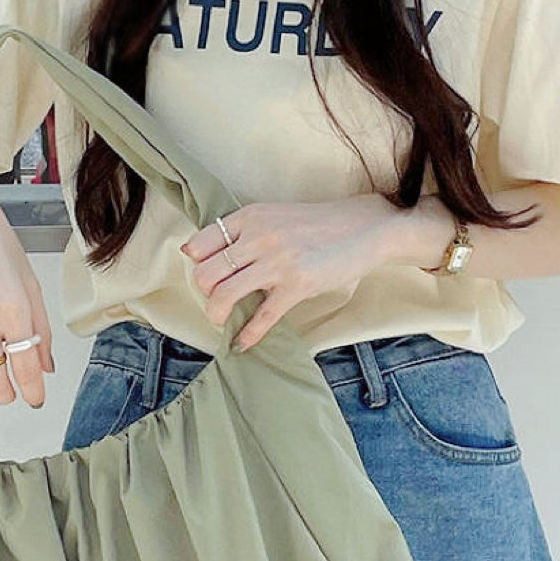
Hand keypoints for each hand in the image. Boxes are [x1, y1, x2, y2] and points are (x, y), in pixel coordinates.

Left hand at [179, 195, 402, 350]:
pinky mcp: (297, 285)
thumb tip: (194, 251)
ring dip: (217, 315)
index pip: (200, 245)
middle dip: (205, 294)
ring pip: (223, 295)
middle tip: (218, 301)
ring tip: (224, 321)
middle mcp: (259, 236)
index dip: (197, 267)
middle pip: (205, 274)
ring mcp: (278, 261)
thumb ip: (243, 231)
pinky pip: (261, 317)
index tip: (209, 279)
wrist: (365, 227)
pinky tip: (242, 344)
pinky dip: (247, 336)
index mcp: (250, 217)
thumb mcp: (275, 216)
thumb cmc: (318, 225)